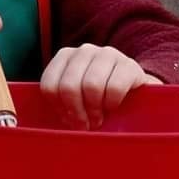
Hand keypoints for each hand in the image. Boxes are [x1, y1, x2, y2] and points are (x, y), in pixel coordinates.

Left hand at [39, 45, 157, 127]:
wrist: (133, 92)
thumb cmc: (96, 100)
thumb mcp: (74, 98)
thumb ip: (59, 103)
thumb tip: (44, 127)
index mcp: (65, 56)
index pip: (50, 85)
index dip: (58, 109)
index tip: (68, 120)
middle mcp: (84, 51)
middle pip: (69, 86)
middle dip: (77, 111)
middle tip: (85, 124)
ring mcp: (108, 54)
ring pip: (92, 85)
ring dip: (95, 109)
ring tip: (99, 118)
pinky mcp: (129, 64)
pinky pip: (115, 88)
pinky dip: (113, 103)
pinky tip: (113, 107)